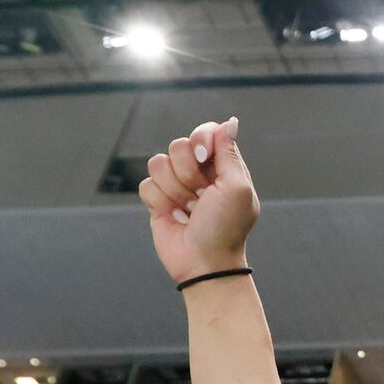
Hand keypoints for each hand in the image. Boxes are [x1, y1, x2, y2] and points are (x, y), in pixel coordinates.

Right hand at [142, 118, 259, 282]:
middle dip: (188, 172)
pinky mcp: (157, 200)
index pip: (205, 132)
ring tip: (189, 210)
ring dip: (174, 190)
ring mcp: (176, 185)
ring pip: (158, 163)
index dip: (200, 139)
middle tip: (201, 195)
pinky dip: (160, 202)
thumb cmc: (226, 227)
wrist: (204, 262)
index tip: (204, 157)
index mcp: (222, 165)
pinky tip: (175, 217)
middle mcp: (198, 172)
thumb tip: (229, 121)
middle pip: (178, 145)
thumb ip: (229, 152)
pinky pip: (146, 184)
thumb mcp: (237, 187)